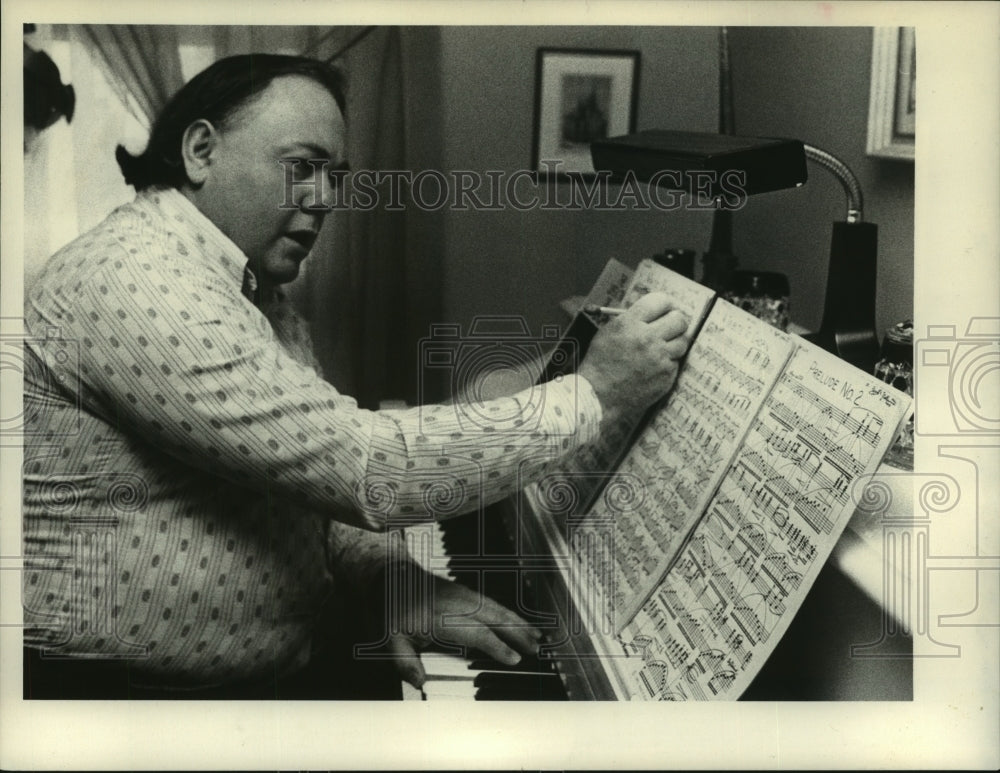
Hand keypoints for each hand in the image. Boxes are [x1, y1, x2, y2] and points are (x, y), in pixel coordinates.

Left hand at [361, 562, 540, 688]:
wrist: (390, 576)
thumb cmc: (393, 609)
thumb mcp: (390, 638)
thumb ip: (404, 661)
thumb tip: (419, 681)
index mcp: (442, 616)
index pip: (476, 633)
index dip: (497, 647)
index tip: (514, 659)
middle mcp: (457, 603)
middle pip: (494, 618)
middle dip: (518, 633)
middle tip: (536, 648)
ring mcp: (463, 594)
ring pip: (496, 608)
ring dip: (518, 622)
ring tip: (536, 636)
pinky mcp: (465, 592)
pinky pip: (492, 603)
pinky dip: (508, 612)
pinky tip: (518, 622)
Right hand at [577, 291, 689, 416]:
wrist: (597, 396)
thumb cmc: (599, 364)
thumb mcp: (608, 333)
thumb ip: (631, 320)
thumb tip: (652, 313)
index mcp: (630, 323)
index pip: (660, 301)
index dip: (664, 304)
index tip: (665, 309)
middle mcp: (648, 338)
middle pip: (679, 319)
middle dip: (675, 321)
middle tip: (670, 327)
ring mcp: (659, 358)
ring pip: (683, 341)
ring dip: (674, 343)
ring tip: (661, 349)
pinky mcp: (666, 376)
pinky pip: (676, 362)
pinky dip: (667, 363)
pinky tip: (653, 367)